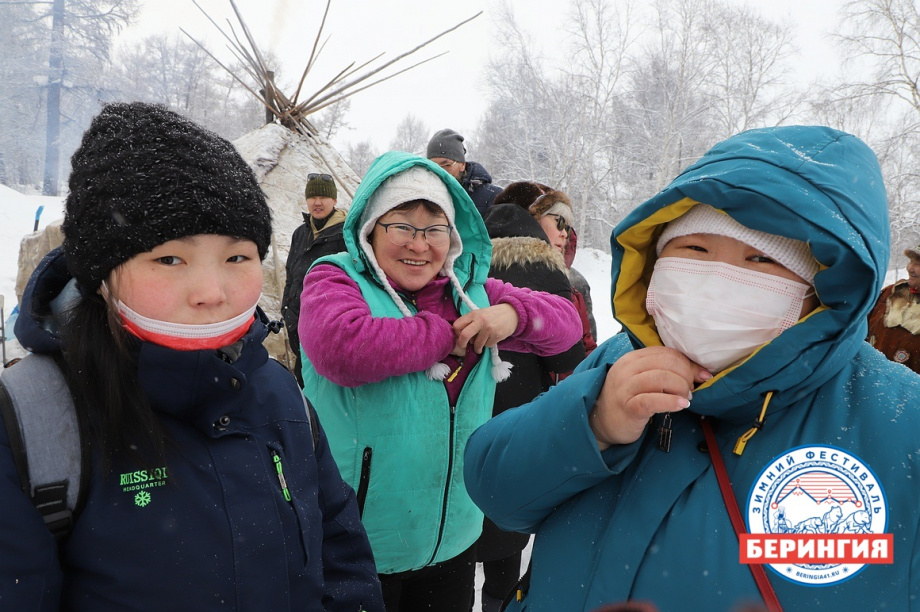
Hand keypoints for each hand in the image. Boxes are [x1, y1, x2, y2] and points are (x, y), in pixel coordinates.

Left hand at [452, 304, 518, 354]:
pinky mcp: (497, 335)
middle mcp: (480, 320)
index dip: (456, 333)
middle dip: (462, 344)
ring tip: (481, 344)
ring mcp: (489, 328)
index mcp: (474, 314)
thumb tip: (460, 336)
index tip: (459, 336)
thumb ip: (470, 322)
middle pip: (464, 335)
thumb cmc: (493, 315)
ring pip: (477, 344)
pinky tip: (491, 338)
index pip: (457, 325)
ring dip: (477, 347)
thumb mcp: (480, 313)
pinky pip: (487, 345)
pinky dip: (488, 344)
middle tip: (464, 346)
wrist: (512, 313)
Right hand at [589, 346, 710, 450]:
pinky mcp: (628, 407)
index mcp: (631, 359)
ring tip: (686, 399)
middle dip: (686, 375)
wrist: (602, 422)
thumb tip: (702, 373)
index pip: (665, 353)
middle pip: (666, 363)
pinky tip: (682, 406)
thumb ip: (666, 372)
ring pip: (662, 378)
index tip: (698, 376)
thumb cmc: (627, 400)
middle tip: (691, 389)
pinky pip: (654, 400)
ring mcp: (625, 388)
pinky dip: (672, 402)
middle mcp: (627, 369)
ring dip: (681, 388)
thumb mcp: (643, 380)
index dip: (686, 363)